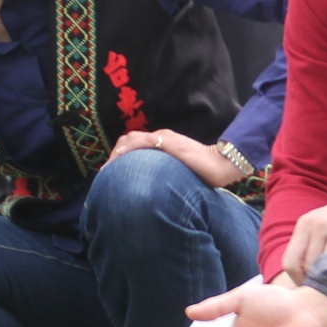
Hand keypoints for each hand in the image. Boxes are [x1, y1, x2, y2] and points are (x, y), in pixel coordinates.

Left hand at [108, 127, 242, 188]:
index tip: (112, 172)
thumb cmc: (206, 171)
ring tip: (108, 169)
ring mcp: (164, 138)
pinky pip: (141, 142)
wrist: (221, 163)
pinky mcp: (167, 141)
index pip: (136, 144)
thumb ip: (169, 174)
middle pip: (129, 140)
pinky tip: (118, 161)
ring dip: (116, 153)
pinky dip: (127, 150)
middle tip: (105, 173)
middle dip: (114, 155)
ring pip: (131, 140)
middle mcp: (162, 137)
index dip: (121, 156)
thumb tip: (159, 189)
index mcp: (165, 143)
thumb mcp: (182, 172)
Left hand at [281, 196, 326, 283]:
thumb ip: (316, 250)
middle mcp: (310, 223)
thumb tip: (308, 284)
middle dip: (315, 282)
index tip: (312, 289)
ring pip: (317, 265)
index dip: (299, 280)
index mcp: (304, 225)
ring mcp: (325, 225)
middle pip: (302, 266)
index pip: (289, 262)